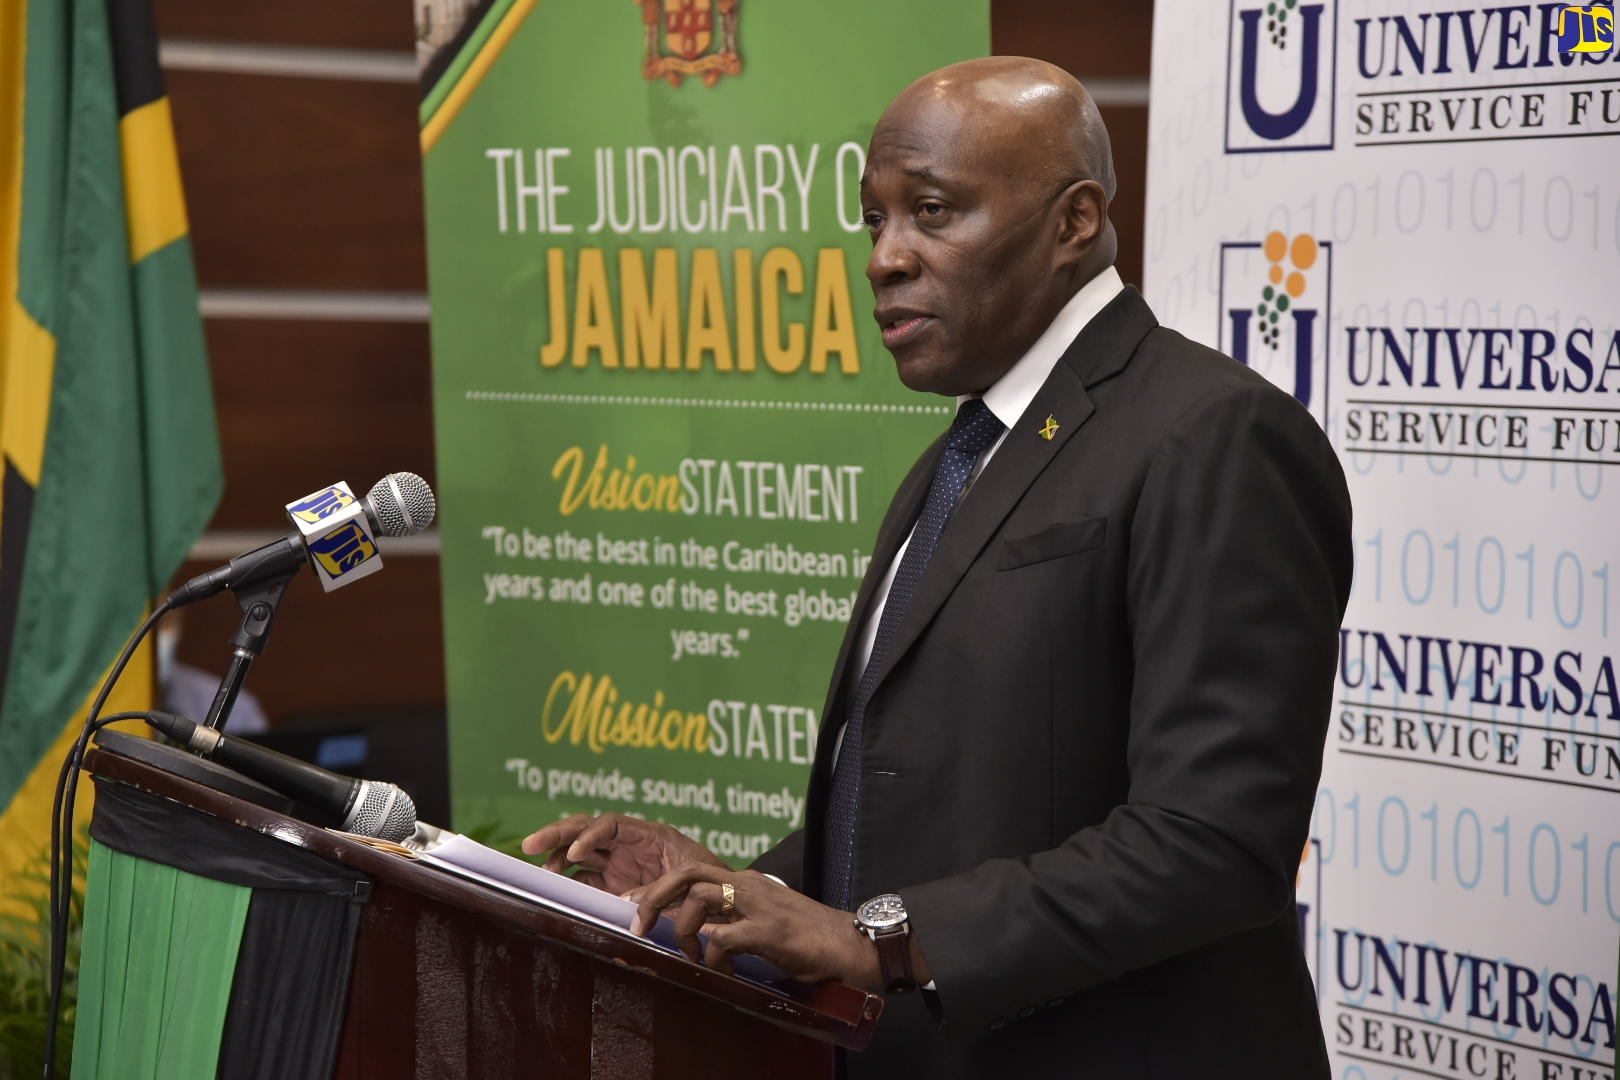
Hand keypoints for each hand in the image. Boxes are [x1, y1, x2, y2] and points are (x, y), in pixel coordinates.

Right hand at [521, 813, 726, 895]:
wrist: (724, 902)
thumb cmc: (711, 884)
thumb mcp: (688, 883)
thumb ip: (656, 891)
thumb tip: (623, 903)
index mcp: (650, 835)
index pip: (611, 825)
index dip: (589, 835)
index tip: (575, 853)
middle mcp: (631, 846)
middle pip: (587, 830)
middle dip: (558, 833)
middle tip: (529, 843)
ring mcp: (622, 865)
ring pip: (581, 853)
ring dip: (558, 858)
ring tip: (543, 871)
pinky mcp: (616, 886)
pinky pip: (587, 880)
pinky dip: (570, 882)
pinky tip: (556, 889)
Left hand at [626, 866, 879, 986]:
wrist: (851, 944)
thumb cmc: (809, 939)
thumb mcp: (764, 923)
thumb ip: (733, 923)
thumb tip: (699, 938)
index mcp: (745, 883)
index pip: (691, 873)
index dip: (657, 888)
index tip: (632, 905)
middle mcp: (747, 885)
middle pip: (686, 873)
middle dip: (653, 897)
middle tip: (638, 926)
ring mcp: (757, 904)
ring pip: (699, 900)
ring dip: (684, 932)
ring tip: (694, 958)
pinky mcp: (767, 930)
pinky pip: (721, 939)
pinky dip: (713, 958)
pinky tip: (727, 972)